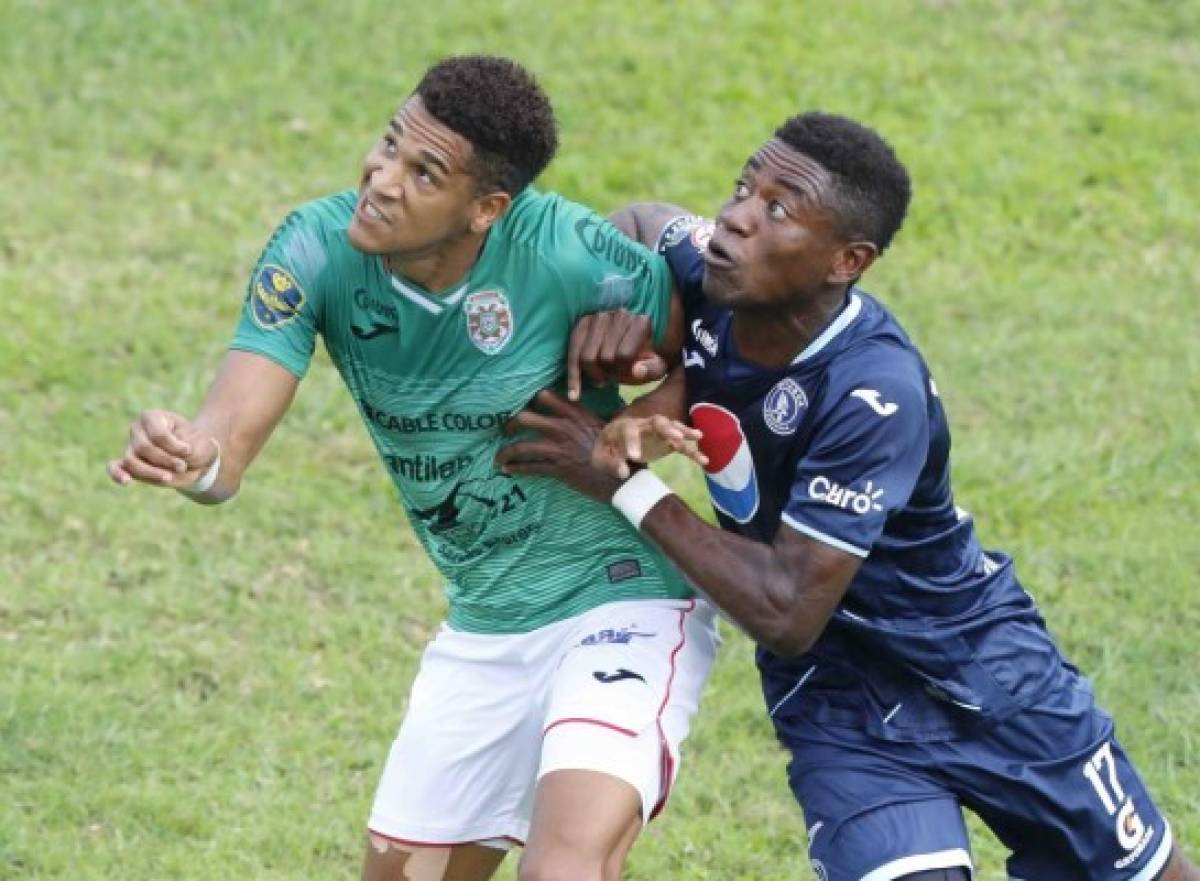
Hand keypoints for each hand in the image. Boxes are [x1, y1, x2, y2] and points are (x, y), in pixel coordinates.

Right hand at [107, 409, 218, 488]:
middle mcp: (137, 429)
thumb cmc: (197, 446)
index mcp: (153, 417)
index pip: (157, 434)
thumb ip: (187, 454)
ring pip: (131, 461)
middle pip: (143, 447)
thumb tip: (165, 469)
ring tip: (168, 478)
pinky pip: (115, 468)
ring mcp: (130, 446)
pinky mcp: (128, 463)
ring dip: (151, 472)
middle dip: (165, 460)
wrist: (196, 458)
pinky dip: (118, 474)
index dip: (173, 446)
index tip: (188, 451)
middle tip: (182, 466)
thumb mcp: (201, 445)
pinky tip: (126, 481)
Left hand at [496, 390, 623, 502]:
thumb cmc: (620, 451)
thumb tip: (593, 413)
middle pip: (525, 417)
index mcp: (576, 413)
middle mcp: (563, 427)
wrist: (623, 478)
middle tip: (507, 430)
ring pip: (521, 446)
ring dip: (506, 451)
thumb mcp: (608, 426)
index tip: (528, 407)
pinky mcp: (557, 469)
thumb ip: (592, 418)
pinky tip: (508, 470)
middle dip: (511, 424)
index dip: (533, 401)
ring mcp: (558, 448)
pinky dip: (515, 468)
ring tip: (499, 457)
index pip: (546, 396)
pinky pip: (529, 467)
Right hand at [566, 310, 668, 400]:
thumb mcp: (656, 368)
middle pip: (604, 357)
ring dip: (593, 376)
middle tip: (613, 379)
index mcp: (640, 322)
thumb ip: (651, 370)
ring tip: (602, 379)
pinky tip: (575, 395)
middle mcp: (619, 314)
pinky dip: (573, 376)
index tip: (627, 377)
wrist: (632, 346)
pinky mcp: (582, 323)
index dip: (624, 372)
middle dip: (608, 375)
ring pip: (586, 357)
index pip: (624, 355)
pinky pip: (572, 352)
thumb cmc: (644, 360)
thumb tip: (636, 371)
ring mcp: (598, 316)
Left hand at [594, 415, 707, 478]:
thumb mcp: (601, 459)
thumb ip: (610, 464)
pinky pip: (681, 445)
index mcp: (623, 427)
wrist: (614, 446)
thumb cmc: (607, 451)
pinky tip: (704, 461)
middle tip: (676, 437)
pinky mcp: (666, 443)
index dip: (631, 442)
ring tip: (698, 436)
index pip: (628, 430)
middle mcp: (642, 425)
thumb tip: (623, 472)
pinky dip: (692, 451)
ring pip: (672, 427)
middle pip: (656, 421)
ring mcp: (656, 433)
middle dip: (667, 428)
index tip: (633, 458)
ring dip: (684, 431)